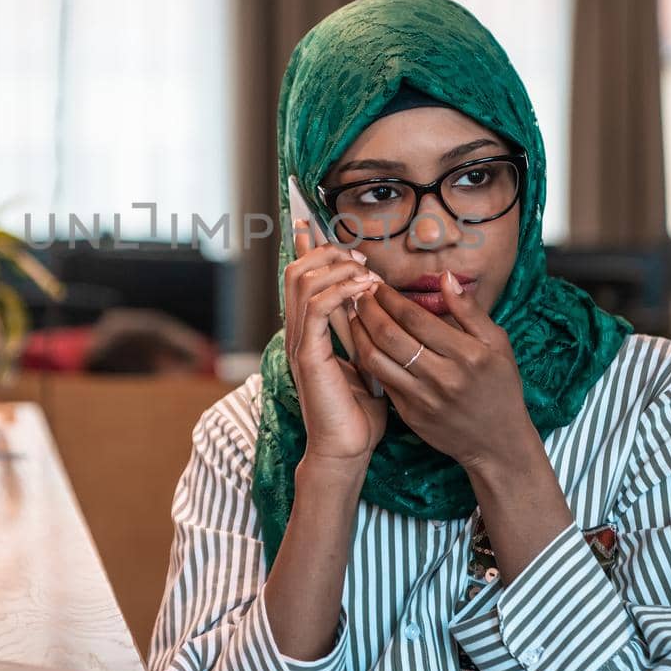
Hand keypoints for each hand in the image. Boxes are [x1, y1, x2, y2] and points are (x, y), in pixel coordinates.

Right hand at [284, 223, 388, 469]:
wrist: (346, 447)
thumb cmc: (358, 409)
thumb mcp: (365, 357)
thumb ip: (361, 329)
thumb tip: (374, 300)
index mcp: (308, 330)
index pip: (299, 276)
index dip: (304, 247)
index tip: (314, 222)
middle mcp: (297, 332)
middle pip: (296, 271)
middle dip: (326, 253)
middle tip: (358, 257)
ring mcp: (300, 343)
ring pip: (303, 282)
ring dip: (336, 269)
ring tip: (364, 272)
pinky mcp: (307, 356)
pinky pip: (317, 309)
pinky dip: (340, 292)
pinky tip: (363, 291)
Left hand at [347, 270, 538, 476]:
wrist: (498, 442)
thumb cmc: (500, 387)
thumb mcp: (497, 344)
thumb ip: (470, 310)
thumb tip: (446, 277)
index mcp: (466, 355)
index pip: (415, 318)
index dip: (391, 298)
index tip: (379, 285)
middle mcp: (442, 377)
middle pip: (390, 336)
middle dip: (369, 310)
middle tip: (360, 294)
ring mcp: (423, 398)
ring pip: (377, 359)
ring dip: (359, 333)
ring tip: (354, 315)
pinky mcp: (410, 415)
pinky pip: (380, 381)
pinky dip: (367, 358)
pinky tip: (363, 343)